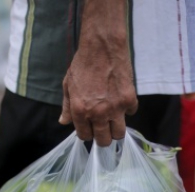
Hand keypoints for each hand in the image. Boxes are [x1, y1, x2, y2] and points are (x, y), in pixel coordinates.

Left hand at [58, 1, 137, 146]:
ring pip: (119, 134)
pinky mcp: (129, 100)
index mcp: (80, 111)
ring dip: (116, 129)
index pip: (85, 136)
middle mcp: (98, 114)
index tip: (90, 128)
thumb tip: (63, 122)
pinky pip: (131, 113)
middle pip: (104, 140)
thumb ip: (67, 106)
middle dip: (103, 138)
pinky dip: (127, 109)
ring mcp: (116, 108)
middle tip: (104, 130)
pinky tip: (121, 100)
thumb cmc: (83, 64)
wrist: (102, 47)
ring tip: (114, 121)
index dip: (87, 133)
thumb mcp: (68, 85)